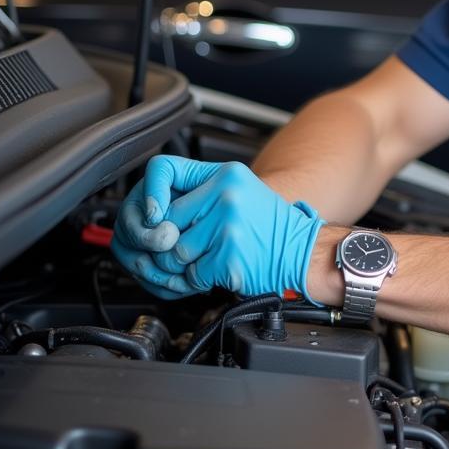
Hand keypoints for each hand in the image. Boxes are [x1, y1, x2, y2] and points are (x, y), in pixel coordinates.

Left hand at [117, 155, 324, 299]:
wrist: (302, 251)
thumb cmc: (269, 225)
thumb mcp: (237, 193)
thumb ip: (195, 197)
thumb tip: (146, 218)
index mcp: (224, 174)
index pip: (163, 169)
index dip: (147, 194)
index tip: (150, 214)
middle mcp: (226, 194)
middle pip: (163, 221)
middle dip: (166, 243)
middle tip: (185, 247)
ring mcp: (227, 225)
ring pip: (172, 252)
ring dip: (183, 265)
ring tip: (208, 257)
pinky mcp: (228, 255)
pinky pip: (191, 274)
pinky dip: (200, 280)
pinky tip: (219, 269)